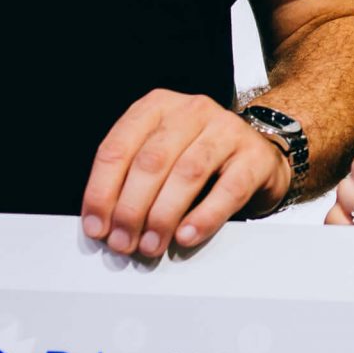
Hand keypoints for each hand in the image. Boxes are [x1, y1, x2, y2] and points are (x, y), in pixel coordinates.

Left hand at [81, 89, 291, 258]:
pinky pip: (228, 189)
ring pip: (187, 173)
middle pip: (151, 161)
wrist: (257, 157)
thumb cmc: (199, 159)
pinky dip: (204, 217)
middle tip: (122, 242)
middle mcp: (191, 111)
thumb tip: (104, 225)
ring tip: (151, 245)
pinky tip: (186, 236)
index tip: (96, 227)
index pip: (117, 147)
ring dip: (163, 216)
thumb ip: (131, 180)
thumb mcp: (160, 156)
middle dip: (130, 208)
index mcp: (156, 107)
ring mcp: (226, 129)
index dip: (101, 191)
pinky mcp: (254, 156)